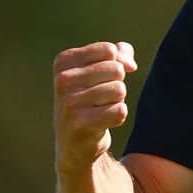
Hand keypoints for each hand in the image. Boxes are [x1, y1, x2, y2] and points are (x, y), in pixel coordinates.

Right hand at [53, 41, 137, 175]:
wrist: (74, 142)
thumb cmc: (90, 99)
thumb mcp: (99, 70)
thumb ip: (119, 54)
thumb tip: (130, 65)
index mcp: (64, 62)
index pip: (109, 50)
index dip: (117, 64)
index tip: (102, 78)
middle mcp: (63, 80)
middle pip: (117, 70)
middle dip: (116, 84)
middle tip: (100, 98)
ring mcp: (69, 102)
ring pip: (120, 90)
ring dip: (117, 101)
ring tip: (100, 109)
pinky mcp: (81, 123)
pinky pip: (120, 111)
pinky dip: (118, 116)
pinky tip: (103, 122)